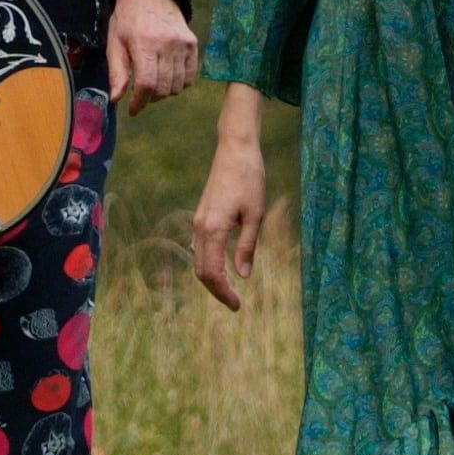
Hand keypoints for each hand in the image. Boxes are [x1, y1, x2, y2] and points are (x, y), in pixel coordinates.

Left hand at [105, 0, 198, 116]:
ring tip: (154, 86)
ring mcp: (183, 45)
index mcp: (144, 45)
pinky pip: (190, 75)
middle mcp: (167, 45)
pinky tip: (168, 78)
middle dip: (150, 99)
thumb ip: (117, 72)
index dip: (139, 102)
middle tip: (141, 95)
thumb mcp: (114, 43)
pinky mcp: (193, 44)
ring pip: (177, 85)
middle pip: (163, 88)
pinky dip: (180, 83)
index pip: (147, 84)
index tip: (133, 109)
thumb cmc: (127, 18)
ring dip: (164, 92)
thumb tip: (116, 99)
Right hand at [191, 104, 267, 312]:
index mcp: (213, 229)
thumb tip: (243, 276)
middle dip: (216, 290)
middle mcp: (201, 227)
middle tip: (236, 304)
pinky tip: (223, 268)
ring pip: (198, 260)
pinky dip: (209, 263)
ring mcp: (198, 221)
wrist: (235, 149)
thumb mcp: (255, 214)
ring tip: (231, 290)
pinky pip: (200, 248)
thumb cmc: (250, 178)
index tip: (238, 305)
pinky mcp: (201, 215)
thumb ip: (247, 246)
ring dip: (212, 278)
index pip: (212, 273)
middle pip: (201, 271)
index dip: (224, 293)